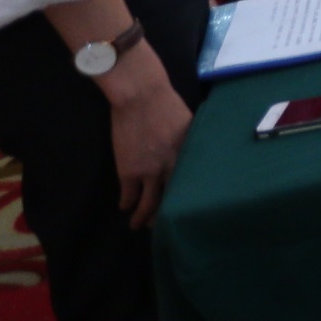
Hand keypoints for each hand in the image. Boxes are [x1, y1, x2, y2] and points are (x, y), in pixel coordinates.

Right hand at [103, 52, 191, 230]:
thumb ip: (190, 144)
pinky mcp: (128, 171)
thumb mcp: (189, 125)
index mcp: (190, 156)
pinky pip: (128, 195)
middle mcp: (173, 168)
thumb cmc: (166, 103)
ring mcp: (150, 172)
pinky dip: (126, 203)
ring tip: (138, 224)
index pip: (193, 186)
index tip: (188, 209)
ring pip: (147, 204)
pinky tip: (125, 206)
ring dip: (142, 217)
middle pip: (171, 200)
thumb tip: (195, 155)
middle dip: (165, 215)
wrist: (140, 96)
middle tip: (161, 224)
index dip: (188, 201)